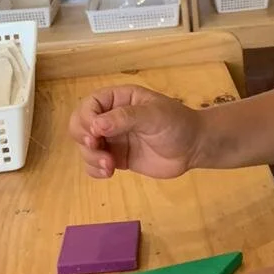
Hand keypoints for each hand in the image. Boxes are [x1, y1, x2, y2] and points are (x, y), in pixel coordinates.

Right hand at [69, 83, 202, 179]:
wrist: (193, 148)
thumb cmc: (176, 124)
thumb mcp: (154, 115)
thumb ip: (125, 118)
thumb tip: (96, 126)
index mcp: (118, 99)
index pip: (89, 104)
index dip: (86, 118)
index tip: (95, 133)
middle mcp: (111, 118)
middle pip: (79, 125)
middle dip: (84, 138)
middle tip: (97, 148)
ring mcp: (113, 139)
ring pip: (85, 147)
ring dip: (91, 157)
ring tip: (110, 167)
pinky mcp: (117, 158)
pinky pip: (94, 164)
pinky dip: (94, 170)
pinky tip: (108, 174)